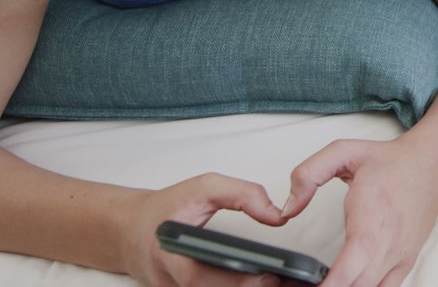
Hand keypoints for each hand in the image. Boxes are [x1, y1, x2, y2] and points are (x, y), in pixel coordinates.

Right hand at [122, 173, 290, 285]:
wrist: (130, 230)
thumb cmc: (166, 208)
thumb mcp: (203, 188)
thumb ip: (243, 194)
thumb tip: (276, 216)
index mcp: (168, 253)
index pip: (198, 278)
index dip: (234, 281)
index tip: (266, 275)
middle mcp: (168, 281)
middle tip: (278, 278)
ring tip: (273, 280)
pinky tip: (254, 282)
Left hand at [281, 139, 437, 286]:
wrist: (431, 165)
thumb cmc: (390, 162)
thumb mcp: (343, 152)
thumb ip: (308, 175)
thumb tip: (287, 208)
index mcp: (371, 216)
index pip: (352, 266)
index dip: (331, 285)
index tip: (312, 286)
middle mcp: (389, 242)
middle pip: (358, 286)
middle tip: (302, 284)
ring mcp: (400, 256)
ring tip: (323, 282)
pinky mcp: (406, 262)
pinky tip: (347, 284)